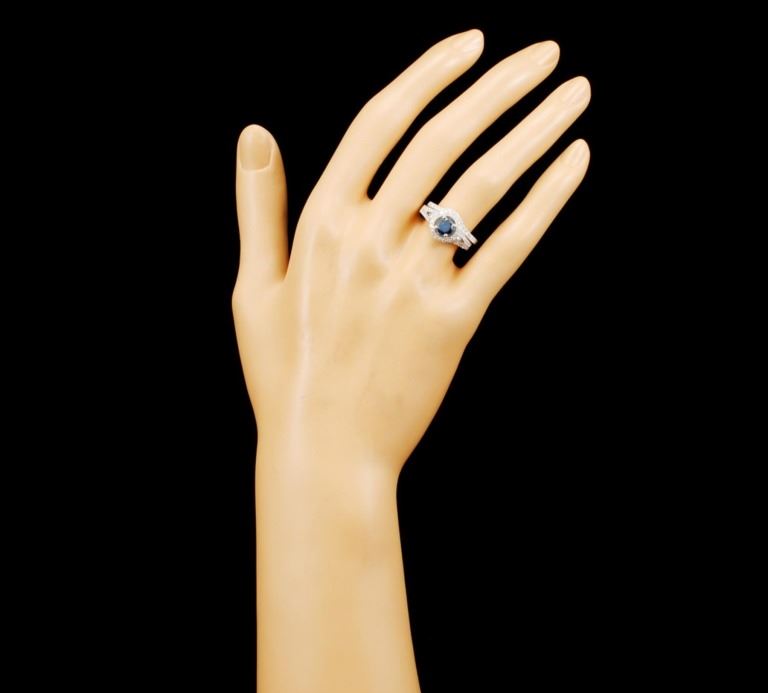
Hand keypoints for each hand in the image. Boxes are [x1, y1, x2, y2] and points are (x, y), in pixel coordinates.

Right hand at [233, 31, 589, 469]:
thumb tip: (256, 132)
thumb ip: (257, 207)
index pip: (380, 123)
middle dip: (499, 86)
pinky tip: (576, 162)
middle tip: (546, 52)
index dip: (429, 74)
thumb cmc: (285, 375)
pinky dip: (546, 201)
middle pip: (441, 141)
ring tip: (576, 92)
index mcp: (322, 226)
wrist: (324, 452)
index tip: (472, 44)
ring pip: (481, 185)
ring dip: (534, 130)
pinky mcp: (454, 322)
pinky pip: (507, 248)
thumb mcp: (254, 288)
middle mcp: (370, 243)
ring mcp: (414, 282)